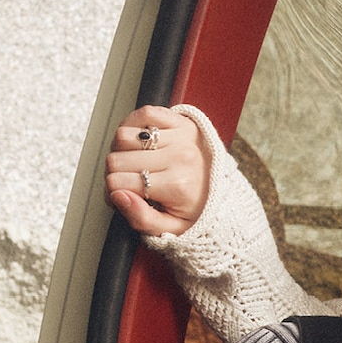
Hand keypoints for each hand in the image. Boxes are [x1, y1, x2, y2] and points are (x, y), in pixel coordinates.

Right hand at [106, 105, 208, 234]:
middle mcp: (181, 157)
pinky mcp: (184, 122)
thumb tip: (117, 196)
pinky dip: (135, 124)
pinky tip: (142, 142)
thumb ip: (141, 218)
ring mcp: (183, 136)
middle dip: (117, 173)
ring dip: (123, 150)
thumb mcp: (172, 229)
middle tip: (132, 181)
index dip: (114, 192)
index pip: (116, 182)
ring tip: (138, 162)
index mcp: (177, 185)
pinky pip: (144, 113)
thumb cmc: (197, 211)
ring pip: (123, 136)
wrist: (227, 193)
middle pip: (115, 160)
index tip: (126, 196)